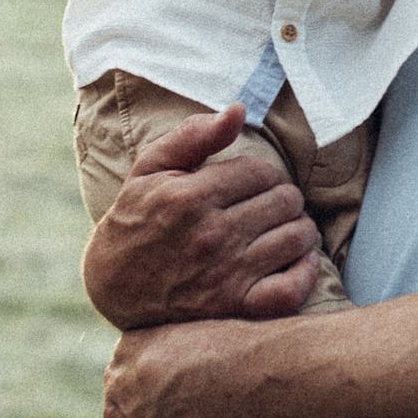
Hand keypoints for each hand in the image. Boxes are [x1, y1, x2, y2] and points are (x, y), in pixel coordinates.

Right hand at [81, 103, 320, 328]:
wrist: (113, 285)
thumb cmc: (136, 219)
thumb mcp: (150, 168)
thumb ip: (194, 135)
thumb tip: (238, 109)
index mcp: (192, 197)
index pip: (262, 172)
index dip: (260, 175)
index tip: (248, 186)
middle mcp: (212, 236)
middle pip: (285, 201)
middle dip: (281, 199)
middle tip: (267, 208)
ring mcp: (227, 275)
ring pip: (297, 238)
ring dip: (298, 230)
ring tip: (281, 230)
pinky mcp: (236, 308)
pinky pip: (292, 288)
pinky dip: (304, 272)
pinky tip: (294, 260)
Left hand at [103, 322, 223, 417]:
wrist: (217, 382)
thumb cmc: (229, 347)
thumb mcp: (210, 322)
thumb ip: (207, 327)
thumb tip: (248, 308)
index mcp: (128, 355)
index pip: (129, 379)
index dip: (152, 394)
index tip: (176, 402)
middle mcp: (116, 396)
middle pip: (120, 417)